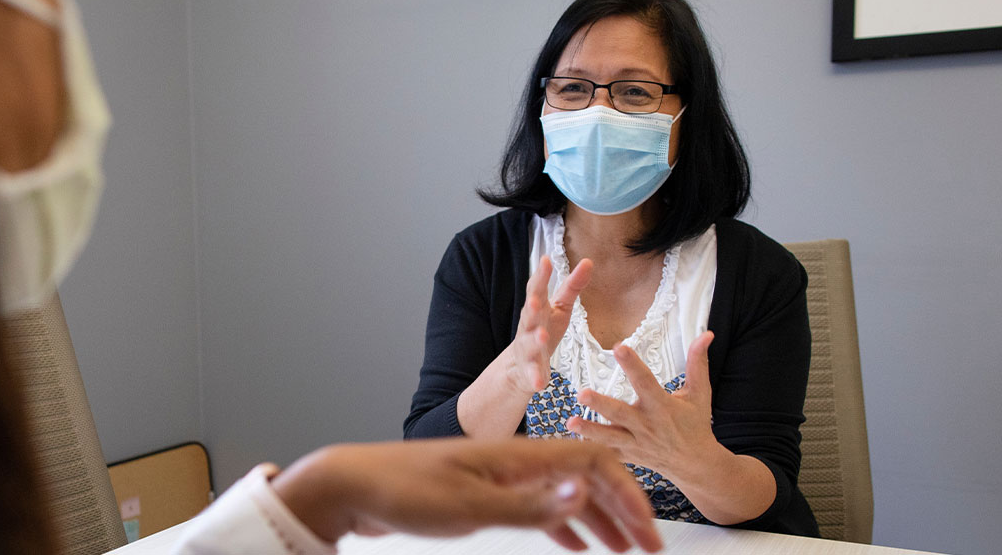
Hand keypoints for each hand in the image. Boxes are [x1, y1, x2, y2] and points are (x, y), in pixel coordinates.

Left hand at [270, 438, 662, 552]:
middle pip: (587, 478)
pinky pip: (539, 506)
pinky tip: (579, 548)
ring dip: (600, 521)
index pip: (594, 463)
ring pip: (566, 494)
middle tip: (650, 549)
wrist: (352, 485)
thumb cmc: (402, 492)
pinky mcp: (484, 493)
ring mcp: (501, 476)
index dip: (628, 495)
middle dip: (624, 511)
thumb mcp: (469, 507)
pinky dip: (566, 525)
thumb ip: (531, 504)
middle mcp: (515, 461)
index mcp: (518, 456)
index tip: (646, 534)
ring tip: (625, 551)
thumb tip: (587, 492)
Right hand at [490, 255, 592, 394]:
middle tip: (536, 300)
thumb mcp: (560, 307)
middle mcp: (528, 327)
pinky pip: (532, 375)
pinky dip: (535, 378)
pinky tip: (540, 383)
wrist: (520, 367)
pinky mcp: (529, 371)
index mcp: (537, 309)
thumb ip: (573, 286)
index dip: (540, 276)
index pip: (536, 289)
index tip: (545, 260)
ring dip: (534, 340)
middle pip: (529, 315)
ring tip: (541, 336)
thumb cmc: (543, 330)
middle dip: (531, 307)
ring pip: (529, 344)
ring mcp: (527, 349)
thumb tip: (587, 261)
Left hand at [568, 331, 730, 475]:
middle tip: (582, 393)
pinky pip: (608, 455)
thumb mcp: (700, 393)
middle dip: (601, 404)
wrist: (696, 464)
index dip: (632, 364)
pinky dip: (592, 451)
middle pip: (620, 413)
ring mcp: (636, 443)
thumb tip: (706, 335)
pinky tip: (572, 445)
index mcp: (662, 406)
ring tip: (570, 422)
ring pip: (609, 437)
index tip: (619, 347)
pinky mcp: (629, 456)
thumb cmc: (696, 425)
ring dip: (590, 430)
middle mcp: (647, 425)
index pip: (645, 381)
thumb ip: (698, 363)